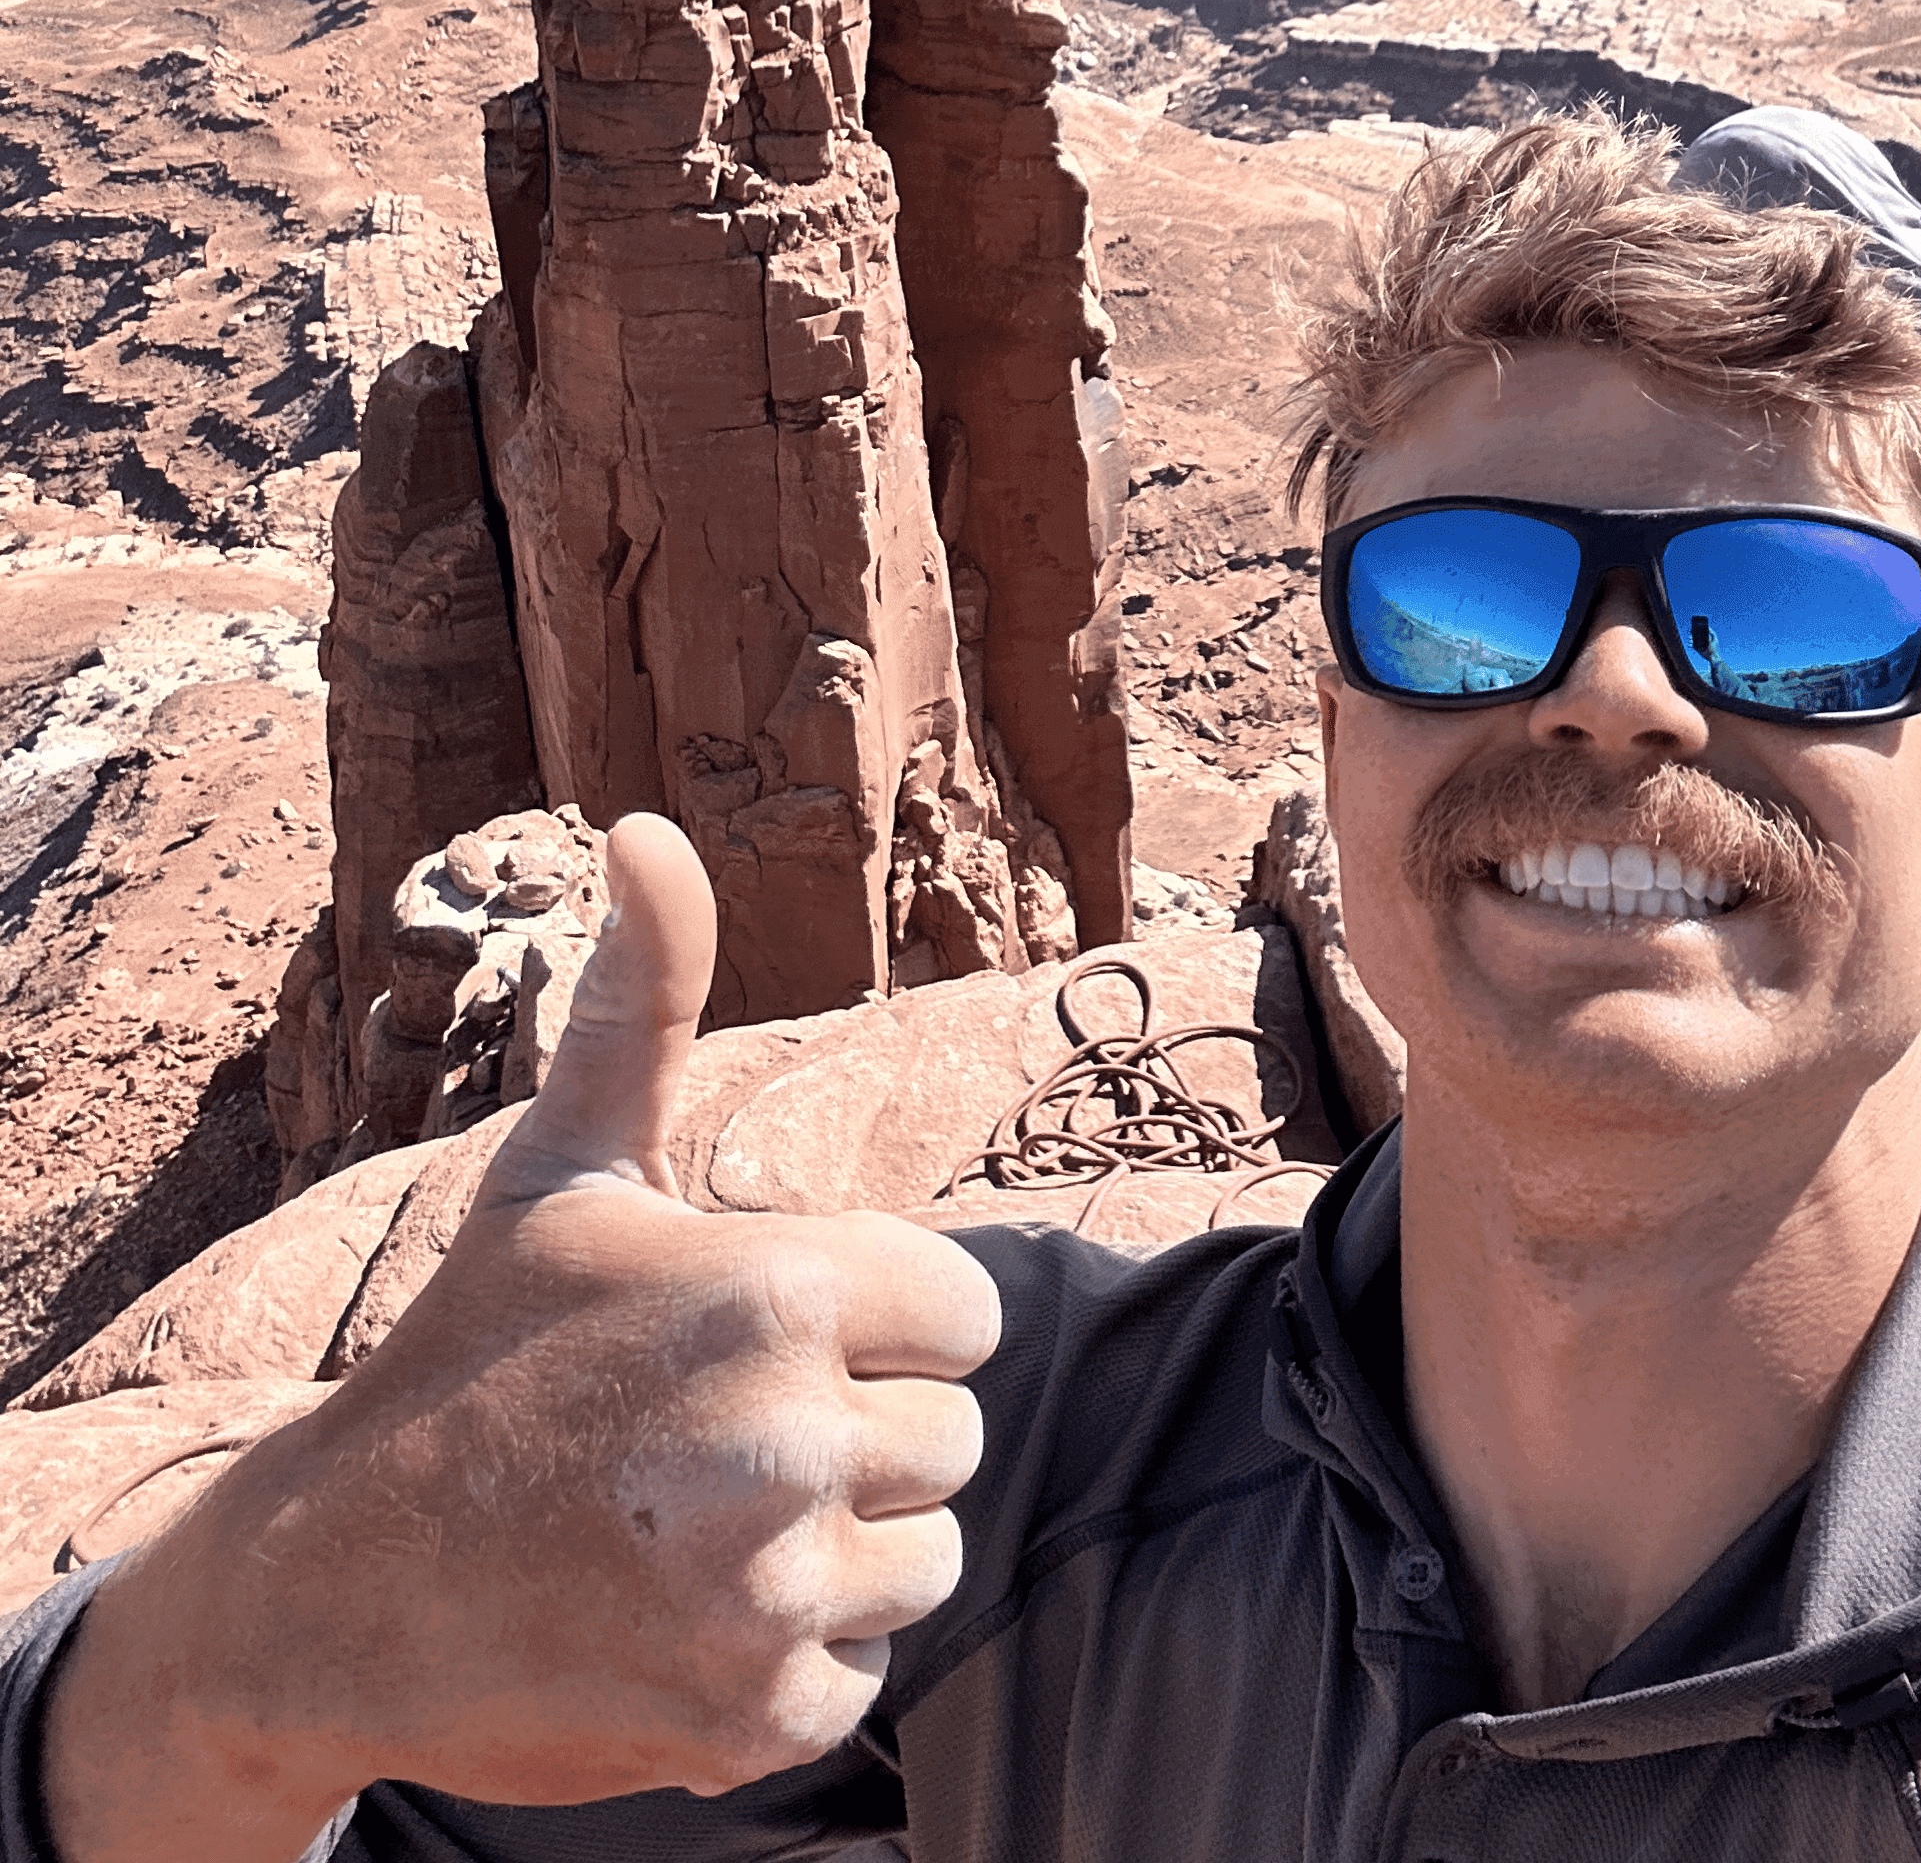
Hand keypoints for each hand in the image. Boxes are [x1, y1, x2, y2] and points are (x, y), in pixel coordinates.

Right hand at [44, 815, 1002, 1859]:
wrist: (332, 1586)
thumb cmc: (476, 1346)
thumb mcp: (565, 1161)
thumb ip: (648, 996)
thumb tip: (649, 826)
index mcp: (772, 1287)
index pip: (966, 1315)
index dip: (878, 1325)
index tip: (767, 1336)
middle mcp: (781, 1441)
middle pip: (952, 1439)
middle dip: (855, 1438)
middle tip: (707, 1438)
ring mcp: (765, 1592)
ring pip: (922, 1559)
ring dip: (834, 1556)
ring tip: (693, 1524)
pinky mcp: (750, 1717)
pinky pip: (863, 1675)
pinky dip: (787, 1663)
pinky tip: (676, 1621)